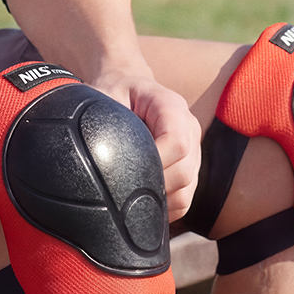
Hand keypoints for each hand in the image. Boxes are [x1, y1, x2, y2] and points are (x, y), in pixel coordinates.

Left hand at [97, 69, 201, 222]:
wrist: (126, 85)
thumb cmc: (113, 91)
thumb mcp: (105, 96)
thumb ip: (107, 121)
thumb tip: (99, 157)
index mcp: (172, 106)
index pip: (177, 143)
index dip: (156, 163)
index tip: (127, 170)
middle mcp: (190, 128)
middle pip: (184, 172)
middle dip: (153, 186)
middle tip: (121, 189)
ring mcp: (194, 150)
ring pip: (186, 191)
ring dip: (158, 200)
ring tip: (129, 197)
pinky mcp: (190, 168)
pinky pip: (184, 199)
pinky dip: (164, 207)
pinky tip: (141, 202)